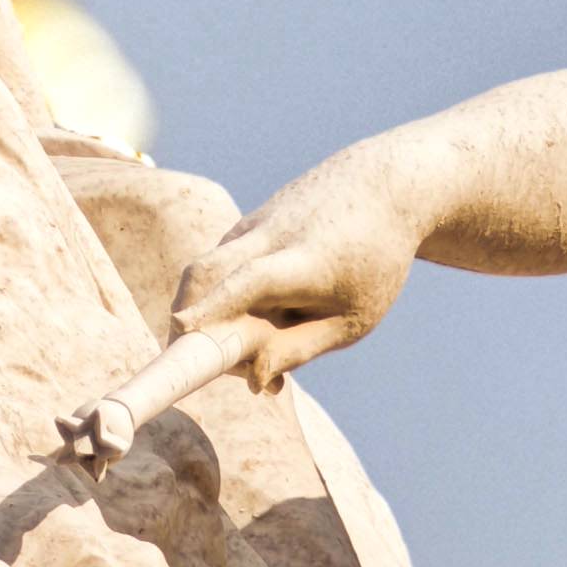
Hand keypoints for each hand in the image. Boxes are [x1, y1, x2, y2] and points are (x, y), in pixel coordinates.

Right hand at [168, 141, 423, 382]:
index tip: (182, 327)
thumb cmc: (373, 264)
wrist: (383, 189)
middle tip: (198, 364)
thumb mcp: (353, 319)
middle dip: (186, 317)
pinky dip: (222, 298)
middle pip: (206, 271)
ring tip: (245, 351)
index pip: (251, 281)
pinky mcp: (246, 224)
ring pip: (207, 271)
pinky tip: (256, 324)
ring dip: (206, 313)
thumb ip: (301, 347)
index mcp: (307, 261)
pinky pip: (221, 266)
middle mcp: (272, 235)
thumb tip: (253, 377)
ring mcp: (253, 223)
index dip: (215, 306)